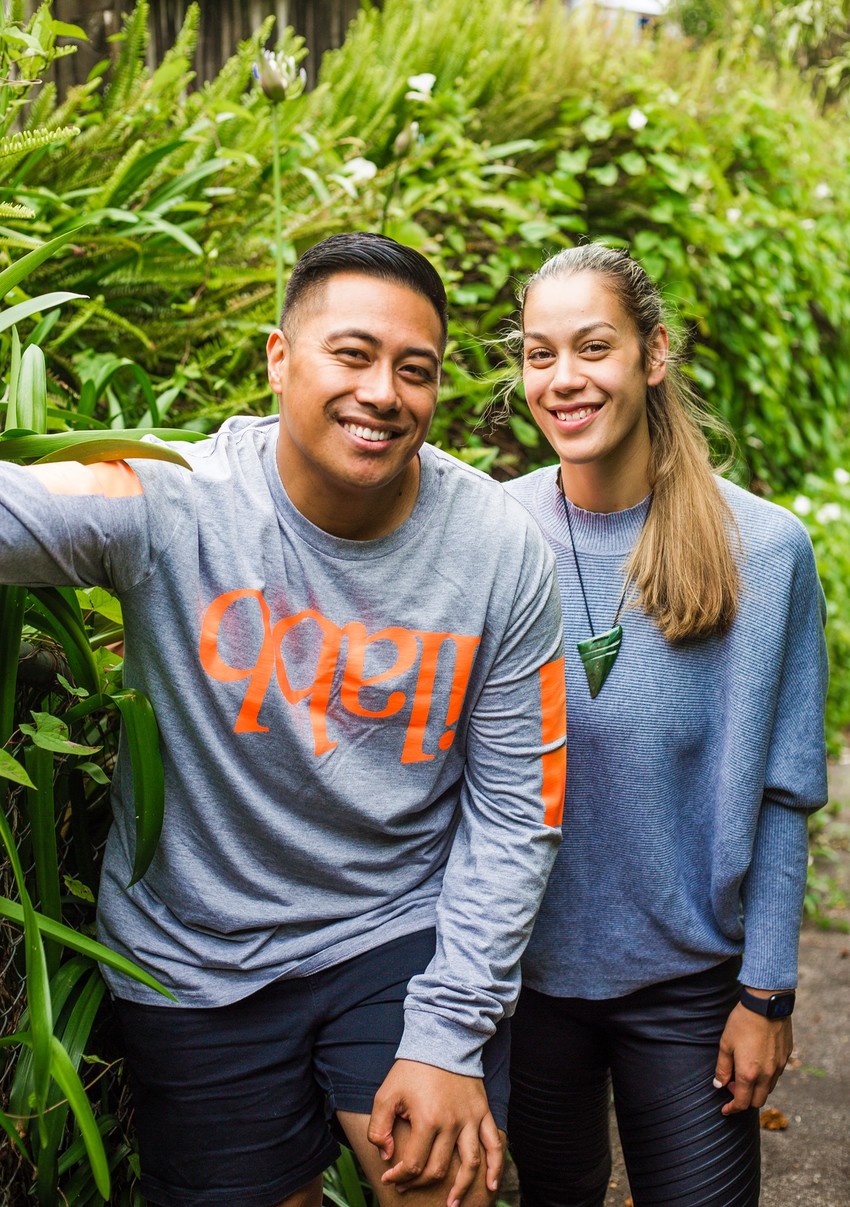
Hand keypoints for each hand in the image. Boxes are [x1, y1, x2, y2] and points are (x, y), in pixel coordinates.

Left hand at [367, 1059, 503, 1206]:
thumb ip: (380, 1127)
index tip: (390, 1179)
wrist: (442, 1039)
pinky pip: (495, 1144)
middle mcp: (452, 1124)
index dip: (400, 1177)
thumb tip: (387, 1156)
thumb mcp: (386, 1093)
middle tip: (408, 1187)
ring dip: (461, 1188)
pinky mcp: (483, 1112)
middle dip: (421, 1183)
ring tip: (452, 1204)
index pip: (414, 1164)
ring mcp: (471, 1119)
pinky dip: (496, 1167)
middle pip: (438, 1168)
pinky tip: (492, 1185)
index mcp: (427, 1120)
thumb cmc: (411, 1068)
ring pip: (470, 1164)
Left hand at [713, 1003, 792, 1114]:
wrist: (767, 1004)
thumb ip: (722, 1068)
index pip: (742, 1103)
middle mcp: (767, 1075)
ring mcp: (779, 1067)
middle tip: (733, 1086)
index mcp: (749, 1073)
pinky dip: (766, 1077)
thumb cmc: (743, 1022)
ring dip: (756, 1088)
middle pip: (758, 1101)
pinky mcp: (786, 1058)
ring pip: (768, 1089)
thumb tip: (719, 1084)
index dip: (732, 1109)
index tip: (725, 1109)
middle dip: (745, 1100)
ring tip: (744, 1072)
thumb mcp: (725, 1043)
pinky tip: (757, 1062)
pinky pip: (776, 1075)